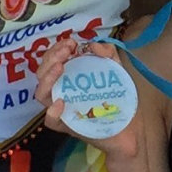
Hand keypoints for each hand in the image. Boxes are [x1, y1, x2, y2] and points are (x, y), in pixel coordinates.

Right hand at [36, 34, 141, 158]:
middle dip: (51, 58)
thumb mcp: (115, 70)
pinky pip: (50, 121)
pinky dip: (51, 111)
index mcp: (68, 77)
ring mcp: (62, 110)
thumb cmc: (118, 98)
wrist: (130, 128)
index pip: (52, 61)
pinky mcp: (67, 127)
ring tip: (60, 67)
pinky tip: (61, 101)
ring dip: (47, 78)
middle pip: (43, 74)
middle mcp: (61, 92)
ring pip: (42, 94)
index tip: (70, 43)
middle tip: (66, 51)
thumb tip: (93, 46)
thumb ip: (108, 54)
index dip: (56, 49)